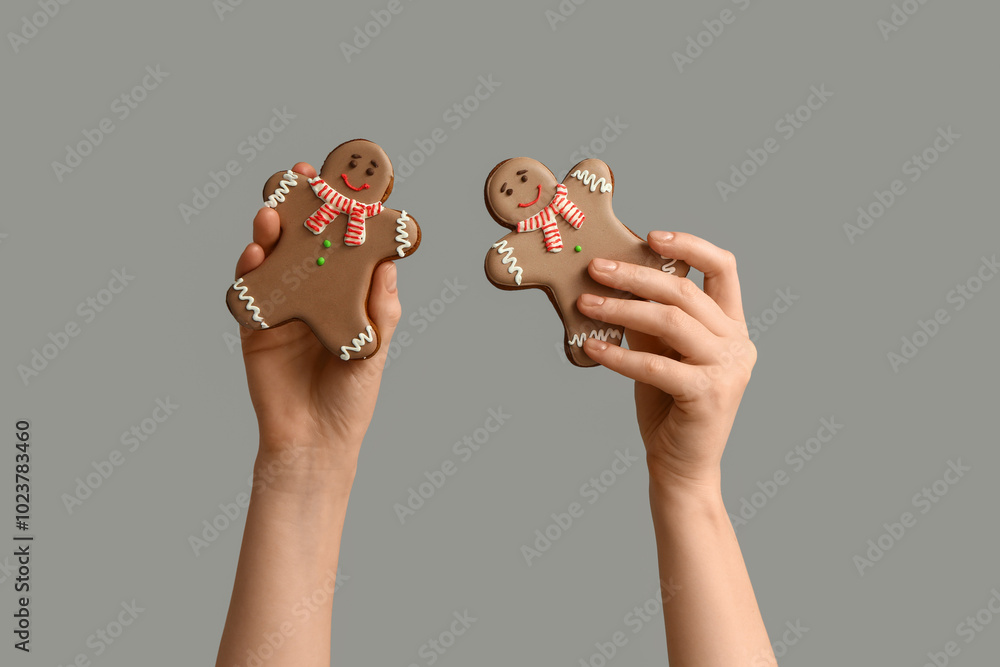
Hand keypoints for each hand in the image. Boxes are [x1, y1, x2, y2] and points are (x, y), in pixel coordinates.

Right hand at [233, 162, 401, 476]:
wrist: (314, 442)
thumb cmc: (352, 397)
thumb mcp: (375, 347)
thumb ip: (378, 305)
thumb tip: (389, 259)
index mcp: (344, 295)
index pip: (342, 244)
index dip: (341, 212)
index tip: (342, 179)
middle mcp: (312, 295)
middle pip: (302, 241)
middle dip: (297, 207)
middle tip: (297, 177)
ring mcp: (282, 308)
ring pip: (272, 259)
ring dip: (269, 232)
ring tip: (270, 213)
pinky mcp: (255, 327)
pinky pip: (249, 292)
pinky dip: (249, 270)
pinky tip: (254, 255)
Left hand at [577, 232, 755, 492]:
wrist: (681, 466)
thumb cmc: (668, 407)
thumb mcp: (658, 353)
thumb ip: (648, 318)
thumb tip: (613, 277)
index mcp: (732, 326)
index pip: (724, 269)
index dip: (690, 244)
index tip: (651, 236)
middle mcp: (738, 343)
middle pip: (685, 292)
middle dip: (635, 276)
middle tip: (595, 268)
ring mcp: (728, 368)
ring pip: (671, 321)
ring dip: (622, 309)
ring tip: (585, 303)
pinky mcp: (709, 394)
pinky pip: (657, 365)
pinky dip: (620, 355)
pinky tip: (592, 347)